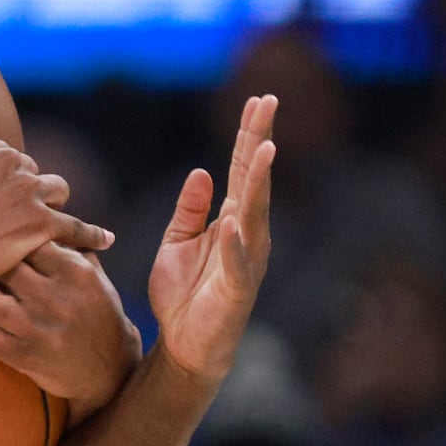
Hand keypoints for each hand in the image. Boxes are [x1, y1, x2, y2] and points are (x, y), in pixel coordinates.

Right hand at [0, 131, 113, 298]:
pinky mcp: (43, 221)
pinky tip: (104, 241)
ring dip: (49, 206)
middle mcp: (6, 158)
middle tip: (11, 218)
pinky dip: (91, 234)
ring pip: (56, 190)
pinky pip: (76, 226)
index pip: (4, 154)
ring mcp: (27, 189)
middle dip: (24, 191)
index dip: (0, 179)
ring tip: (42, 227)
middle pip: (31, 169)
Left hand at [0, 242, 141, 420]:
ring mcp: (37, 328)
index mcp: (74, 270)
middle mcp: (56, 296)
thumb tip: (42, 215)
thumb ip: (71, 245)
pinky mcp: (23, 356)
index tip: (7, 253)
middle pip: (1, 266)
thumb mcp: (93, 276)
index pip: (26, 240)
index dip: (12, 246)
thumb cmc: (96, 314)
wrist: (109, 371)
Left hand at [148, 95, 275, 381]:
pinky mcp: (236, 290)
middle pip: (254, 180)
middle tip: (268, 102)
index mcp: (231, 220)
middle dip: (259, 140)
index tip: (257, 101)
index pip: (241, 170)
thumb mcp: (178, 243)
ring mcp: (245, 260)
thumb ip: (190, 210)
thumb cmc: (183, 294)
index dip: (248, 136)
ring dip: (258, 182)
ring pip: (254, 214)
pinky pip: (237, 263)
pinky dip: (235, 243)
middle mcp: (246, 234)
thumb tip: (202, 172)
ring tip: (263, 149)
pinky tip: (233, 221)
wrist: (184, 344)